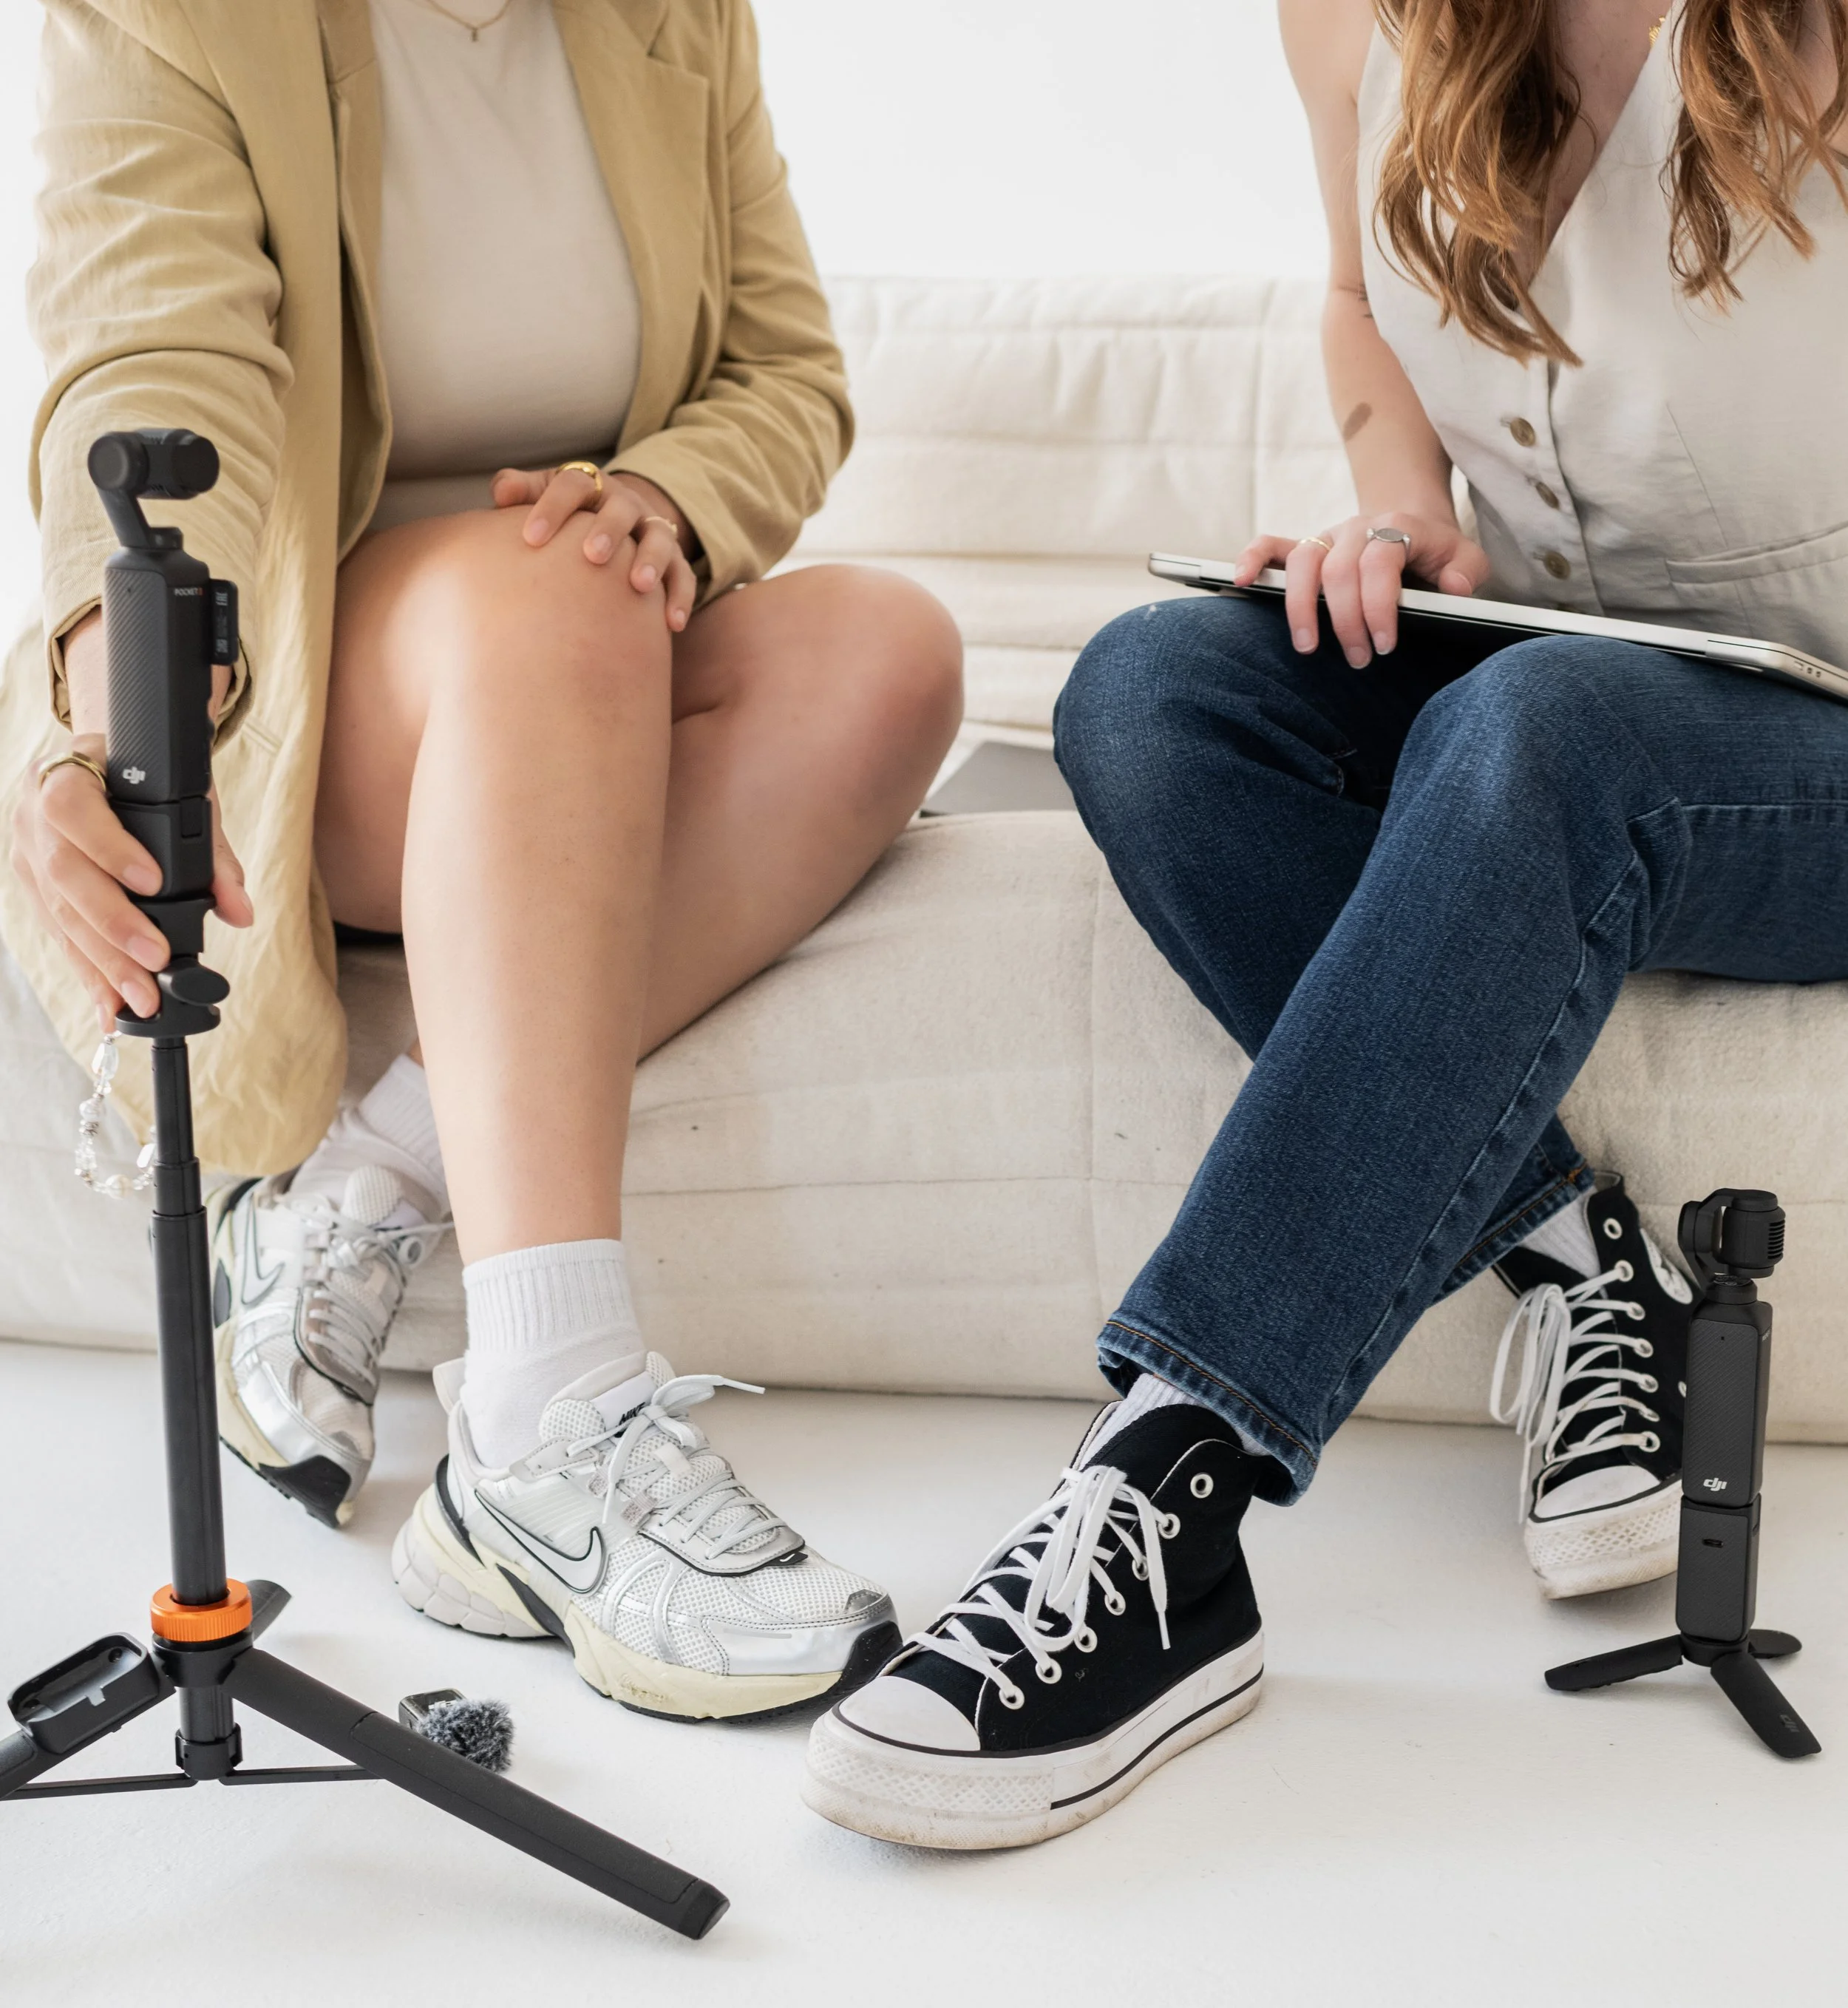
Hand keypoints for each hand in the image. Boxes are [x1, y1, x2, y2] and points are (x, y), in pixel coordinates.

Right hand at [10, 612, 252, 1028]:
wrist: (107, 765)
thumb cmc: (147, 778)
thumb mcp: (184, 797)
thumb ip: (213, 854)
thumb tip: (238, 910)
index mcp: (66, 775)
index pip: (73, 809)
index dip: (109, 848)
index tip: (153, 883)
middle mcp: (33, 815)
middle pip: (64, 874)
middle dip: (112, 925)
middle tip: (155, 961)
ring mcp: (27, 853)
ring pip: (58, 912)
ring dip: (101, 961)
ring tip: (139, 998)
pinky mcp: (33, 889)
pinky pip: (59, 933)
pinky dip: (89, 971)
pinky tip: (110, 1003)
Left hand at [491, 465, 697, 632]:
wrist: (616, 523)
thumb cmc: (566, 517)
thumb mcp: (543, 497)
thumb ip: (521, 491)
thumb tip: (501, 494)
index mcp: (591, 485)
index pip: (573, 484)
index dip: (553, 507)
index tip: (531, 538)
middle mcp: (626, 504)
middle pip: (622, 509)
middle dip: (609, 530)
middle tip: (592, 556)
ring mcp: (653, 531)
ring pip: (660, 539)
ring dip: (652, 560)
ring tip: (640, 586)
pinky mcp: (674, 560)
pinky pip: (683, 576)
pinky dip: (680, 598)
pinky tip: (673, 624)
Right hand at [1230, 513, 1490, 666]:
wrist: (1411, 524)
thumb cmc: (1436, 553)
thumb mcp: (1466, 558)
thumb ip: (1467, 571)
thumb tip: (1453, 588)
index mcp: (1397, 527)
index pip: (1380, 561)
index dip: (1379, 604)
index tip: (1385, 644)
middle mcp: (1356, 528)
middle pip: (1338, 568)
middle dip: (1345, 620)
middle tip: (1359, 659)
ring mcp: (1326, 536)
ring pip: (1302, 561)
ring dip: (1300, 606)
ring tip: (1307, 647)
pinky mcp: (1305, 546)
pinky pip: (1270, 545)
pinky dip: (1251, 559)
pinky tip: (1241, 581)